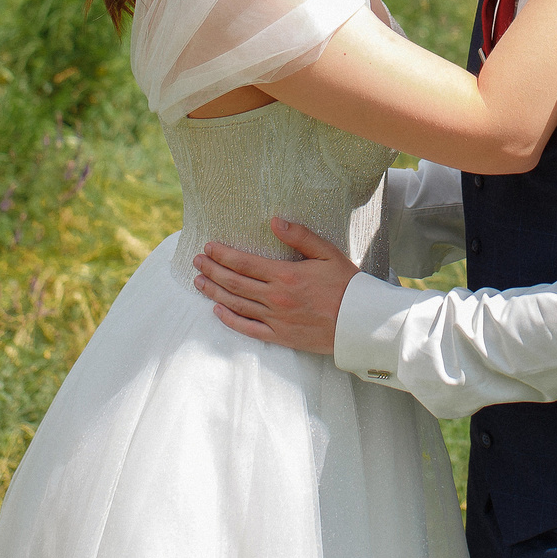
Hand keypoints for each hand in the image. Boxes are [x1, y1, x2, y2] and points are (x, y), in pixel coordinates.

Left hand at [193, 219, 355, 355]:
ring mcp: (276, 319)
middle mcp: (276, 298)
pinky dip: (230, 320)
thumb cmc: (347, 285)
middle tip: (197, 261)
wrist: (359, 322)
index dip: (223, 255)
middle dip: (213, 270)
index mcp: (285, 275)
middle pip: (235, 283)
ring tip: (199, 282)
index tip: (208, 247)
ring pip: (237, 305)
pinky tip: (217, 311)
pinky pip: (248, 329)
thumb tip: (274, 221)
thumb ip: (300, 236)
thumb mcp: (327, 253)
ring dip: (215, 292)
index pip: (244, 263)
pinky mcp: (281, 337)